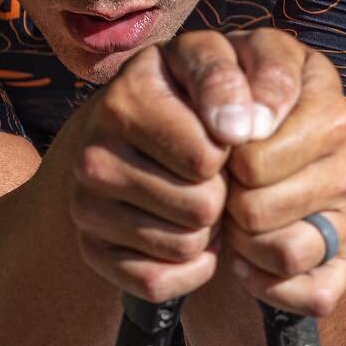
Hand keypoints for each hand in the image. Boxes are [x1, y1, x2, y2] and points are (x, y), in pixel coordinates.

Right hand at [68, 31, 271, 302]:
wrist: (139, 133)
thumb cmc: (202, 95)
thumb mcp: (235, 63)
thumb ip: (261, 74)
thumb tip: (244, 130)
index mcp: (128, 92)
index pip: (210, 154)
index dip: (237, 149)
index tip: (236, 132)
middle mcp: (94, 148)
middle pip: (202, 204)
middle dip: (223, 191)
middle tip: (213, 171)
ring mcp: (85, 201)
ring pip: (186, 243)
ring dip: (208, 228)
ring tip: (197, 194)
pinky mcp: (90, 248)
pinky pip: (159, 282)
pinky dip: (188, 267)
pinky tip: (183, 232)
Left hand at [222, 31, 345, 316]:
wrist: (255, 146)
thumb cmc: (229, 100)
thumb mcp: (220, 66)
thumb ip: (223, 75)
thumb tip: (242, 129)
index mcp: (326, 103)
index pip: (253, 157)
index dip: (220, 158)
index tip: (216, 143)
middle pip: (259, 207)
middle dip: (227, 200)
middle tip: (224, 185)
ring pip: (285, 253)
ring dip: (244, 243)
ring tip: (234, 218)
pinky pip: (315, 295)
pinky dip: (270, 286)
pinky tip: (248, 262)